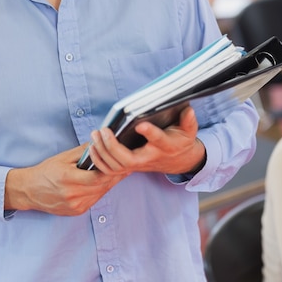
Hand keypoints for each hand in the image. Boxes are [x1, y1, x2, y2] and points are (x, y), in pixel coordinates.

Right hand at [4, 144, 126, 215]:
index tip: (120, 162)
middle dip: (114, 176)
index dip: (112, 170)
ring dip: (108, 184)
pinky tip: (102, 182)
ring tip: (117, 173)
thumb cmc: (45, 171)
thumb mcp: (62, 157)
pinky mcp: (76, 212)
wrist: (29, 191)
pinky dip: (99, 191)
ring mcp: (75, 206)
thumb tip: (100, 142)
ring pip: (100, 194)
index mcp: (68, 179)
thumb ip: (82, 151)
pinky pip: (94, 200)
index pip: (97, 177)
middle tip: (125, 166)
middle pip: (102, 186)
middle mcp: (72, 195)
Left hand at [88, 106, 205, 175]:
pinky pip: (111, 171)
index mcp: (165, 145)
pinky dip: (99, 161)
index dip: (150, 133)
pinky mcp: (129, 168)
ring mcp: (138, 165)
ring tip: (95, 136)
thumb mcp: (189, 130)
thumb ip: (188, 121)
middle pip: (128, 160)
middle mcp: (149, 157)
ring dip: (102, 153)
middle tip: (103, 130)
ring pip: (116, 167)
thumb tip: (188, 110)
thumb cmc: (181, 140)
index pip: (158, 140)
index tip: (140, 124)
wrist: (179, 160)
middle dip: (112, 147)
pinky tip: (92, 147)